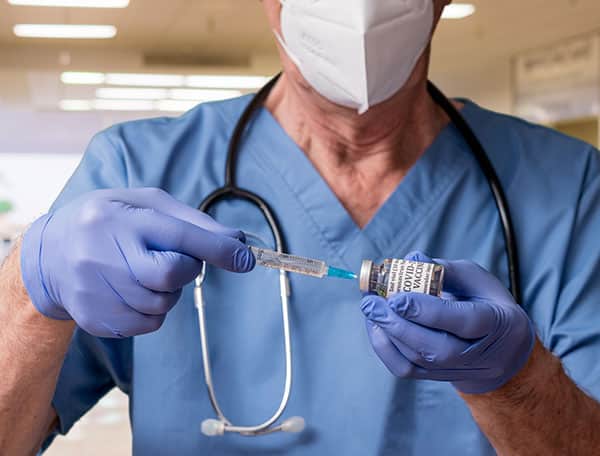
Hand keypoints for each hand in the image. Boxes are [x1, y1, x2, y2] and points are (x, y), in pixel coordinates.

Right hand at [20, 188, 254, 337]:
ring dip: (169, 291)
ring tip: (146, 271)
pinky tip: (134, 290)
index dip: (217, 248)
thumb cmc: (111, 221)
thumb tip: (238, 241)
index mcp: (120, 218)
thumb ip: (194, 223)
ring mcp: (93, 289)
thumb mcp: (148, 205)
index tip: (245, 259)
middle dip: (185, 269)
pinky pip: (147, 325)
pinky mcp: (93, 317)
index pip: (179, 236)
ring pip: (161, 304)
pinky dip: (153, 311)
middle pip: (170, 275)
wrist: (50, 252)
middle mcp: (101, 253)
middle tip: (175, 259)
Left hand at [361, 252, 534, 393]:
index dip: (429, 311)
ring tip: (370, 308)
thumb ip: (445, 270)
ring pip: (418, 361)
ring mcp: (458, 370)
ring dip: (387, 334)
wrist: (501, 350)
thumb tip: (411, 260)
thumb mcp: (476, 279)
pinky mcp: (437, 377)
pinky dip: (385, 348)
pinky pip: (406, 370)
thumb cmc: (486, 303)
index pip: (464, 321)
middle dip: (399, 325)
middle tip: (371, 303)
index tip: (396, 298)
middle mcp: (480, 354)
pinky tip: (375, 325)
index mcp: (498, 323)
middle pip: (437, 349)